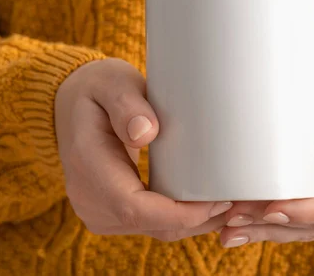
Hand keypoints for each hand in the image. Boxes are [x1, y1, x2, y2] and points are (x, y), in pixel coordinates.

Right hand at [55, 58, 231, 239]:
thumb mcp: (110, 82)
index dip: (182, 212)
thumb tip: (145, 133)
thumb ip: (126, 104)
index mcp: (88, 169)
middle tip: (243, 201)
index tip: (221, 199)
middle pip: (154, 226)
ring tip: (235, 203)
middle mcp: (90, 201)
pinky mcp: (113, 213)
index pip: (136, 208)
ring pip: (157, 231)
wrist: (69, 107)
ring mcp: (100, 212)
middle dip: (202, 220)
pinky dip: (184, 219)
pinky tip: (211, 204)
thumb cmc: (96, 90)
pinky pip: (153, 225)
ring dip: (197, 222)